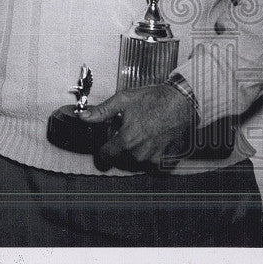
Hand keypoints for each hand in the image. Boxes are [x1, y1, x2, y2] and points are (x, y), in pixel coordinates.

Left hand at [79, 83, 196, 170]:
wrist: (181, 101)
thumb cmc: (152, 99)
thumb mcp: (122, 100)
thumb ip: (101, 111)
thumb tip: (82, 117)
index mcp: (127, 140)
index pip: (106, 155)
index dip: (101, 152)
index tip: (102, 148)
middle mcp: (140, 153)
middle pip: (121, 159)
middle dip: (119, 149)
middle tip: (124, 134)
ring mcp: (155, 157)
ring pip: (136, 162)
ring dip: (133, 153)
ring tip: (139, 136)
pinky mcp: (168, 158)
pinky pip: (153, 164)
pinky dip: (150, 156)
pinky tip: (151, 142)